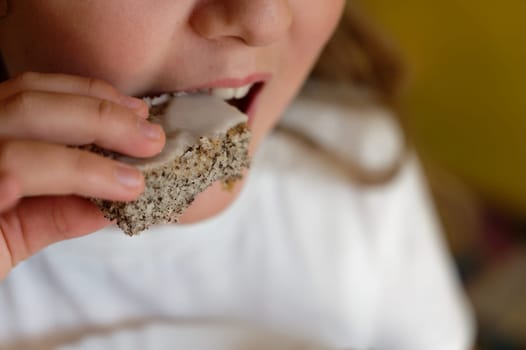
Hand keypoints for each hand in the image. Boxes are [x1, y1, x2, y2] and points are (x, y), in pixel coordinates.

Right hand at [0, 72, 164, 279]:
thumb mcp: (13, 229)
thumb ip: (57, 210)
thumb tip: (111, 201)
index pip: (29, 92)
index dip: (87, 94)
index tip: (135, 111)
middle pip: (29, 102)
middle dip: (100, 116)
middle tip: (151, 137)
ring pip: (22, 137)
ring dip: (92, 158)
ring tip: (136, 180)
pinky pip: (12, 175)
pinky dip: (69, 180)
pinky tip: (107, 199)